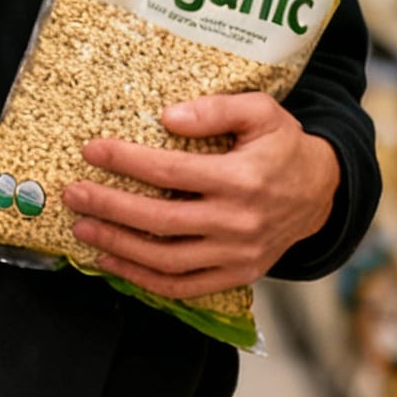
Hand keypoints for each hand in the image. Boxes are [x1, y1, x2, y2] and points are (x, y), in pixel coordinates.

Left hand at [63, 92, 340, 301]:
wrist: (322, 193)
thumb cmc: (284, 146)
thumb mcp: (261, 112)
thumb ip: (216, 109)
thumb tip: (167, 117)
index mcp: (241, 179)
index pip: (171, 172)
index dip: (127, 162)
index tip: (92, 151)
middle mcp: (237, 222)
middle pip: (160, 220)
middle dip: (110, 207)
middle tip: (73, 194)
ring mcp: (237, 255)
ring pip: (167, 260)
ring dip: (119, 246)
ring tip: (84, 228)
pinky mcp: (237, 275)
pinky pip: (185, 287)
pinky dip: (145, 280)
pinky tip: (114, 262)